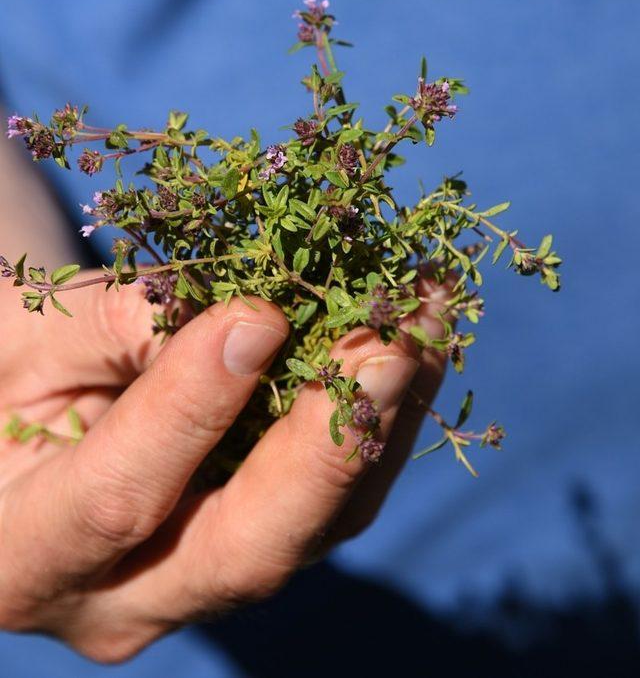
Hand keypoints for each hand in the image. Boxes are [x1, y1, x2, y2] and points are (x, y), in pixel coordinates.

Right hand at [0, 272, 450, 662]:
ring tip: (425, 321)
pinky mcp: (261, 542)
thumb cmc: (18, 370)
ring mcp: (207, 579)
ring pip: (316, 527)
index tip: (257, 315)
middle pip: (249, 550)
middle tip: (392, 347)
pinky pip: (336, 498)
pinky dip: (379, 420)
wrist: (37, 417)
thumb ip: (116, 330)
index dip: (191, 408)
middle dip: (330, 447)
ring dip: (381, 420)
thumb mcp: (33, 342)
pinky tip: (410, 347)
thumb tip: (248, 326)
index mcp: (29, 555)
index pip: (118, 499)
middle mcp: (130, 595)